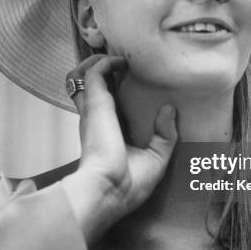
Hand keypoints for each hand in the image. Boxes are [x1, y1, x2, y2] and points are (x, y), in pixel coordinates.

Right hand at [61, 54, 177, 242]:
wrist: (110, 192)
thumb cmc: (128, 185)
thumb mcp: (156, 158)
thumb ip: (164, 135)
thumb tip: (170, 110)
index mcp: (106, 133)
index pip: (101, 105)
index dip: (108, 90)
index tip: (126, 78)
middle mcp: (96, 120)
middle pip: (85, 86)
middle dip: (96, 70)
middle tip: (118, 63)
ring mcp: (93, 111)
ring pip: (80, 75)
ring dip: (95, 62)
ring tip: (115, 57)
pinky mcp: (96, 104)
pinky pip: (93, 73)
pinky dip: (105, 63)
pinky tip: (121, 63)